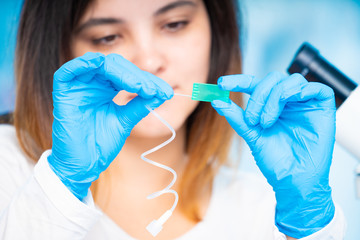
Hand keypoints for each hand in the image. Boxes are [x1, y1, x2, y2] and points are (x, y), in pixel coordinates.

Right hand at [48, 52, 172, 199]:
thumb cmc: (101, 143)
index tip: (166, 93)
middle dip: (137, 76)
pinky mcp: (63, 93)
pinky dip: (82, 65)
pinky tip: (100, 65)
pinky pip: (67, 72)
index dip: (147, 80)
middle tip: (153, 90)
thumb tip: (162, 93)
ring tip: (138, 86)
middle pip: (115, 66)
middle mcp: (93, 83)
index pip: (127, 74)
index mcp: (106, 88)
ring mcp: (77, 87)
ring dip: (118, 71)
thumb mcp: (126, 120)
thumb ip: (140, 105)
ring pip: (96, 64)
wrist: (84, 165)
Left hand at [212, 72, 335, 237]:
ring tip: (267, 122)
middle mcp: (287, 101)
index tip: (221, 83)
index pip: (254, 85)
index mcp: (269, 105)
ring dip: (276, 97)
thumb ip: (237, 117)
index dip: (238, 81)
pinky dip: (303, 91)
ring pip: (292, 80)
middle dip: (259, 95)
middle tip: (252, 119)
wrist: (293, 180)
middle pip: (273, 78)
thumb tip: (216, 101)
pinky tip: (294, 101)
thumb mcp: (252, 135)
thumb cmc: (275, 160)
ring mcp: (304, 103)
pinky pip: (318, 88)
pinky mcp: (323, 108)